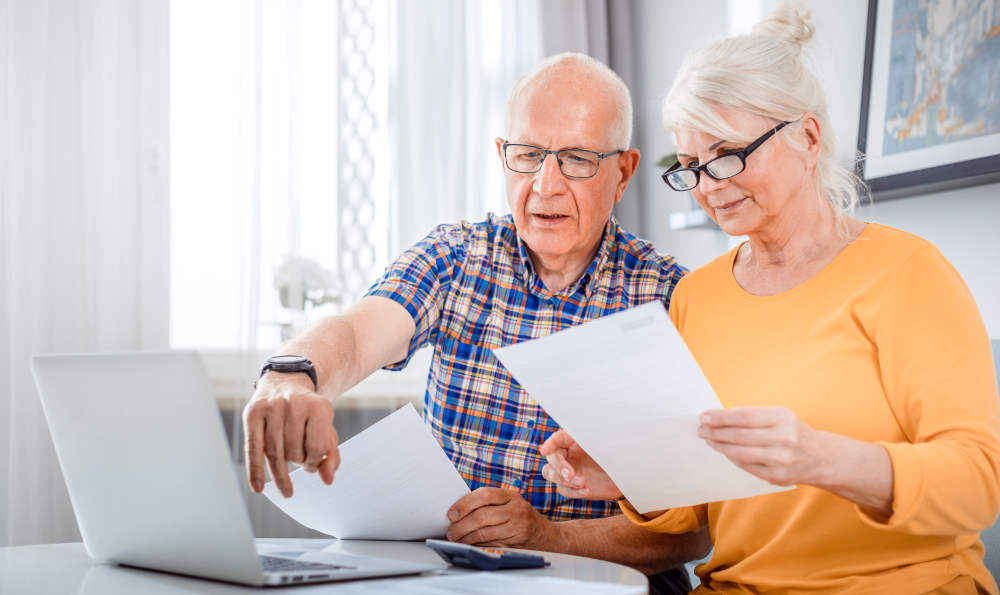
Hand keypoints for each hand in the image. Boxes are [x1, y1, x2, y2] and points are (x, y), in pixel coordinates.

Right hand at [243, 372, 339, 496]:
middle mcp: (295, 403)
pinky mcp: (252, 413)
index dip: (316, 461)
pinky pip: (253, 448)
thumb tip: (328, 480)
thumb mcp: (326, 430)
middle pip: (293, 451)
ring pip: (274, 452)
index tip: (313, 461)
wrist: (285, 383)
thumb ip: (330, 456)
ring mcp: (272, 407)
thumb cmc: (308, 413)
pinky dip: (255, 470)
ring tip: (285, 478)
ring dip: (280, 471)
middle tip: (299, 459)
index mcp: (319, 406)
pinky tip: (258, 488)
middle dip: (297, 462)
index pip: (317, 447)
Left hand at [445, 488, 555, 548]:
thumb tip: (459, 510)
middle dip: (461, 525)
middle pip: (481, 516)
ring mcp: (517, 527)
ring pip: (483, 532)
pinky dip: (475, 545)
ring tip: (456, 538)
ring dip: (465, 537)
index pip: (484, 495)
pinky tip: (468, 544)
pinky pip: (489, 544)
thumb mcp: (511, 504)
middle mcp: (516, 510)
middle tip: (450, 531)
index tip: (451, 514)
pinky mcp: (515, 543)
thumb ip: (490, 504)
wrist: (548, 537)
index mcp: (511, 496)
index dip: (464, 504)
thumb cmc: (522, 518)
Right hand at [539, 430, 621, 499]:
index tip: (545, 451)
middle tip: (571, 474)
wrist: (626, 477)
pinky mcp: (571, 486)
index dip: (550, 443)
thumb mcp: (608, 445)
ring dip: (564, 480)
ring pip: (550, 473)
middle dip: (559, 467)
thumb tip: (583, 435)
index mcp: (574, 440)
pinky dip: (573, 491)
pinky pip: (563, 489)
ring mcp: (567, 470)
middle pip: (551, 458)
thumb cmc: (617, 455)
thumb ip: (594, 441)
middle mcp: (567, 454)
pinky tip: (586, 490)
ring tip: (583, 482)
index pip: (558, 439)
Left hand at [698, 406, 824, 485]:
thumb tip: (719, 417)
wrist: (820, 458)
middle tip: (701, 430)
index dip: (721, 417)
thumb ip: (752, 416)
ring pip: (740, 453)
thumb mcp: (779, 416)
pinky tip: (724, 451)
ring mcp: (781, 459)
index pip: (744, 416)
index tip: (704, 417)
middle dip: (716, 432)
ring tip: (709, 440)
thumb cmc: (792, 432)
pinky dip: (732, 458)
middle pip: (740, 435)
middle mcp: (784, 438)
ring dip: (720, 446)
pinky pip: (746, 466)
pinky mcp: (777, 476)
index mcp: (783, 418)